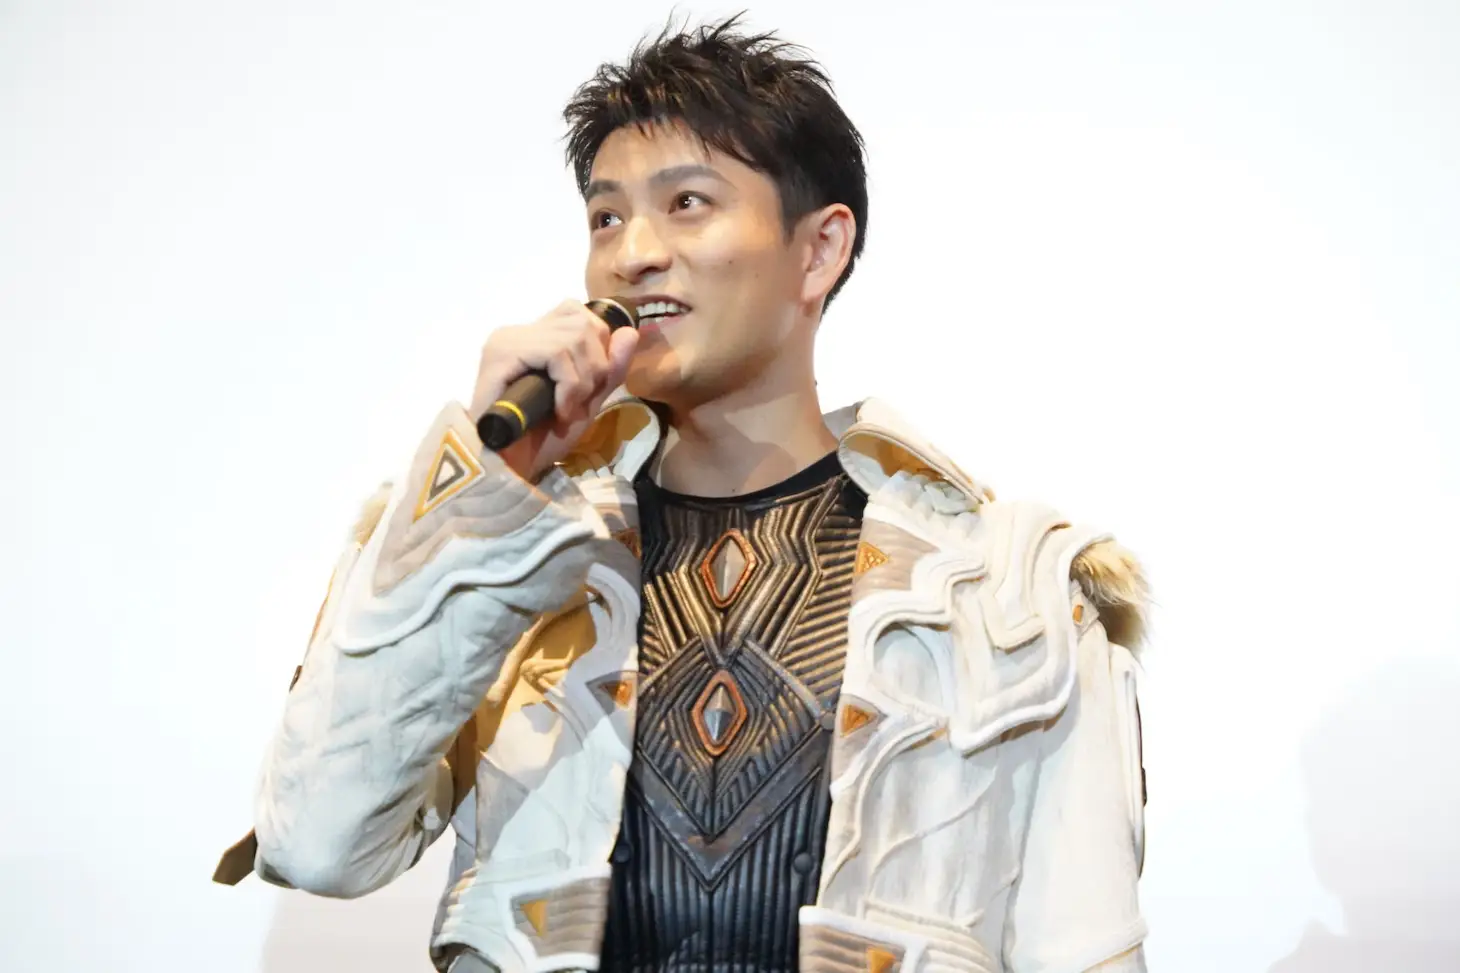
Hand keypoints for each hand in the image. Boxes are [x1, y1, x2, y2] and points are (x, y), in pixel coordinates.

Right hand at [469, 300, 638, 481]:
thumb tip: (630, 332)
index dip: (597, 347)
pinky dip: (568, 385)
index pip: (578, 313)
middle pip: (583, 323)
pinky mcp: (502, 353)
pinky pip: (555, 353)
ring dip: (581, 381)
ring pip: (573, 336)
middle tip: (578, 401)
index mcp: (536, 336)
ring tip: (566, 409)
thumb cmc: (543, 437)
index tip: (588, 386)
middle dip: (595, 366)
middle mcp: (520, 331)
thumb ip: (610, 368)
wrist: (510, 467)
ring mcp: (508, 340)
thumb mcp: (589, 400)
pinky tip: (559, 410)